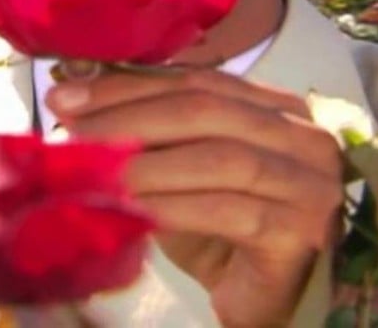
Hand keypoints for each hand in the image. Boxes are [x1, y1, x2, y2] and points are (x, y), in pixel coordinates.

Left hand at [46, 68, 343, 326]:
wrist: (261, 297)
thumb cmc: (218, 229)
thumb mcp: (178, 167)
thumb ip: (145, 131)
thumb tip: (70, 99)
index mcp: (278, 107)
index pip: (198, 81)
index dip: (129, 85)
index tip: (68, 97)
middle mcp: (305, 137)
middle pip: (206, 110)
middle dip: (130, 117)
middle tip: (74, 131)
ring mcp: (309, 183)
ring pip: (219, 158)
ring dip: (148, 164)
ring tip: (96, 173)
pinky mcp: (301, 231)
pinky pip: (228, 211)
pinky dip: (174, 206)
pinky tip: (134, 209)